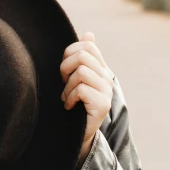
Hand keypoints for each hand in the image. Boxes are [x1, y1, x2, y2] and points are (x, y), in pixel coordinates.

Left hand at [60, 31, 114, 169]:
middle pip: (82, 56)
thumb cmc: (73, 104)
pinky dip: (70, 97)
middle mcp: (106, 78)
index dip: (69, 53)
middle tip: (63, 84)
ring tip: (67, 97)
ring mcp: (106, 91)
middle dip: (65, 68)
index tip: (65, 71)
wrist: (77, 135)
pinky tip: (69, 106)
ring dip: (67, 86)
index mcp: (100, 69)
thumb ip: (81, 57)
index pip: (87, 47)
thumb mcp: (74, 78)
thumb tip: (88, 34)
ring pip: (81, 71)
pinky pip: (82, 89)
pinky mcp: (103, 105)